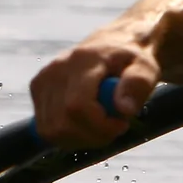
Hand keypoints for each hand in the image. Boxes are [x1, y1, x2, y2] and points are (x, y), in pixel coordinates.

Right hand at [29, 32, 160, 147]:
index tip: (122, 125)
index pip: (77, 106)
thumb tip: (124, 109)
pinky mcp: (36, 88)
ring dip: (79, 139)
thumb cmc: (131, 59)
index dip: (99, 126)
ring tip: (100, 126)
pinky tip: (84, 124)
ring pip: (50, 131)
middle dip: (91, 136)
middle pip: (61, 124)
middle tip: (113, 128)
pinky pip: (44, 129)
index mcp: (83, 61)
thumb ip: (138, 84)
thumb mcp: (146, 67)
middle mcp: (56, 70)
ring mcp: (42, 80)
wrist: (111, 43)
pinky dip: (66, 136)